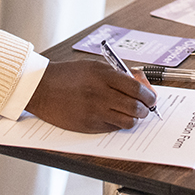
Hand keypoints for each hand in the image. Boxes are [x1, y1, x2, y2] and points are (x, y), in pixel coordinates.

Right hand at [25, 59, 156, 132]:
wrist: (43, 88)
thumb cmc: (68, 75)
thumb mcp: (95, 66)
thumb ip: (117, 73)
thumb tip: (138, 82)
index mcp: (104, 75)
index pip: (136, 89)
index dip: (148, 95)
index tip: (152, 97)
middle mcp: (101, 94)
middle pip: (135, 106)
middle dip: (146, 109)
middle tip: (147, 108)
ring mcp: (94, 112)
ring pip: (126, 121)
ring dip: (135, 119)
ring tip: (135, 114)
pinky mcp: (87, 125)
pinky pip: (112, 128)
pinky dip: (119, 124)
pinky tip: (117, 117)